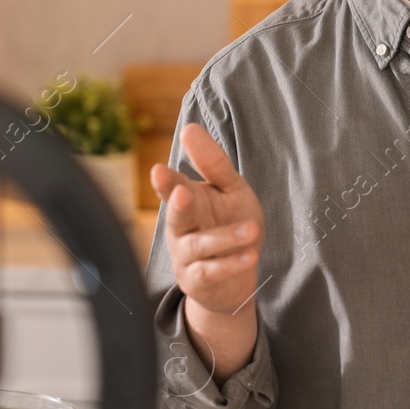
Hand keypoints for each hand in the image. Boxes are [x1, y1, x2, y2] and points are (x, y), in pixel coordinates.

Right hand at [150, 123, 265, 316]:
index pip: (172, 187)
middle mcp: (181, 227)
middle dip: (178, 205)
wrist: (235, 278)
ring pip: (199, 245)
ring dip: (224, 237)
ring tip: (250, 229)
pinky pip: (211, 272)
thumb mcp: (230, 189)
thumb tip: (189, 128)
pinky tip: (249, 255)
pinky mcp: (198, 280)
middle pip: (175, 216)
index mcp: (186, 200)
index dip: (165, 181)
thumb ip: (213, 163)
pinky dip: (229, 264)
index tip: (159, 171)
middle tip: (182, 193)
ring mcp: (187, 255)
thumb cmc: (230, 224)